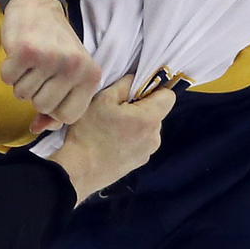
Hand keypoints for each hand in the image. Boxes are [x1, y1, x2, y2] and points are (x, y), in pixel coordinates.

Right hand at [0, 0, 100, 130]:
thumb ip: (58, 107)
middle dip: (35, 93)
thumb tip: (37, 129)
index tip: (52, 90)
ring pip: (23, 95)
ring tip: (30, 62)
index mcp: (91, 76)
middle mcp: (74, 67)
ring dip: (20, 81)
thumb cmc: (55, 45)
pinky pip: (8, 79)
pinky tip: (19, 55)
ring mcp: (50, 59)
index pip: (68, 116)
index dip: (54, 108)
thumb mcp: (68, 75)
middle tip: (39, 72)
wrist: (39, 6)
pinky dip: (8, 70)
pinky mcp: (26, 51)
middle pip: (43, 106)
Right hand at [46, 76, 175, 201]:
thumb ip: (125, 84)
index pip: (168, 95)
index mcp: (149, 118)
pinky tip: (112, 140)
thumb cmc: (90, 132)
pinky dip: (132, 137)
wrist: (80, 169)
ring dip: (136, 122)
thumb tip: (137, 79)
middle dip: (141, 106)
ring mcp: (148, 151)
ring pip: (148, 127)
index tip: (135, 91)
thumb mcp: (103, 99)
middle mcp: (155, 136)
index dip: (154, 88)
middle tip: (116, 110)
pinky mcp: (140, 161)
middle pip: (157, 111)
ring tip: (111, 127)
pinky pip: (142, 141)